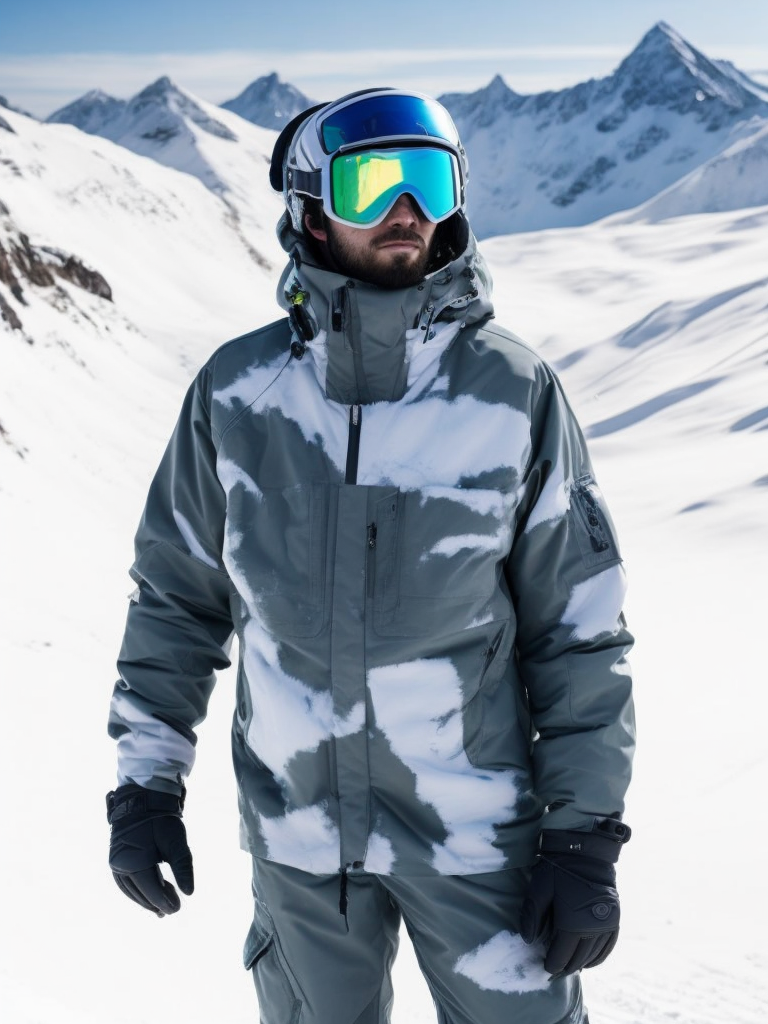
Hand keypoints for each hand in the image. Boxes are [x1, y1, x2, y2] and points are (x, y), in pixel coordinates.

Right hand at [107, 783, 193, 916]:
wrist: (141, 798)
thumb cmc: (161, 819)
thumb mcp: (176, 841)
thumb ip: (183, 867)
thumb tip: (189, 893)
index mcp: (134, 862)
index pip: (151, 890)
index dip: (165, 901)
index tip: (178, 908)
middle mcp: (120, 866)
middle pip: (140, 892)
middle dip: (157, 902)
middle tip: (174, 908)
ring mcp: (115, 862)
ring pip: (130, 890)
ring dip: (145, 899)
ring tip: (160, 908)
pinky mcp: (115, 858)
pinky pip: (124, 882)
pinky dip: (136, 891)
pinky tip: (147, 894)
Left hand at [520, 822, 629, 977]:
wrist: (587, 850)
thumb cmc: (559, 868)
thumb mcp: (539, 888)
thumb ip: (532, 916)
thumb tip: (528, 940)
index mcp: (572, 924)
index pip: (561, 956)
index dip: (551, 965)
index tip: (544, 968)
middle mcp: (592, 929)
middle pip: (578, 959)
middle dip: (565, 967)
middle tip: (554, 970)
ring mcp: (607, 924)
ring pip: (593, 956)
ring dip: (581, 963)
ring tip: (569, 966)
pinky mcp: (615, 917)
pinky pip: (608, 947)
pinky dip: (598, 957)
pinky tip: (589, 960)